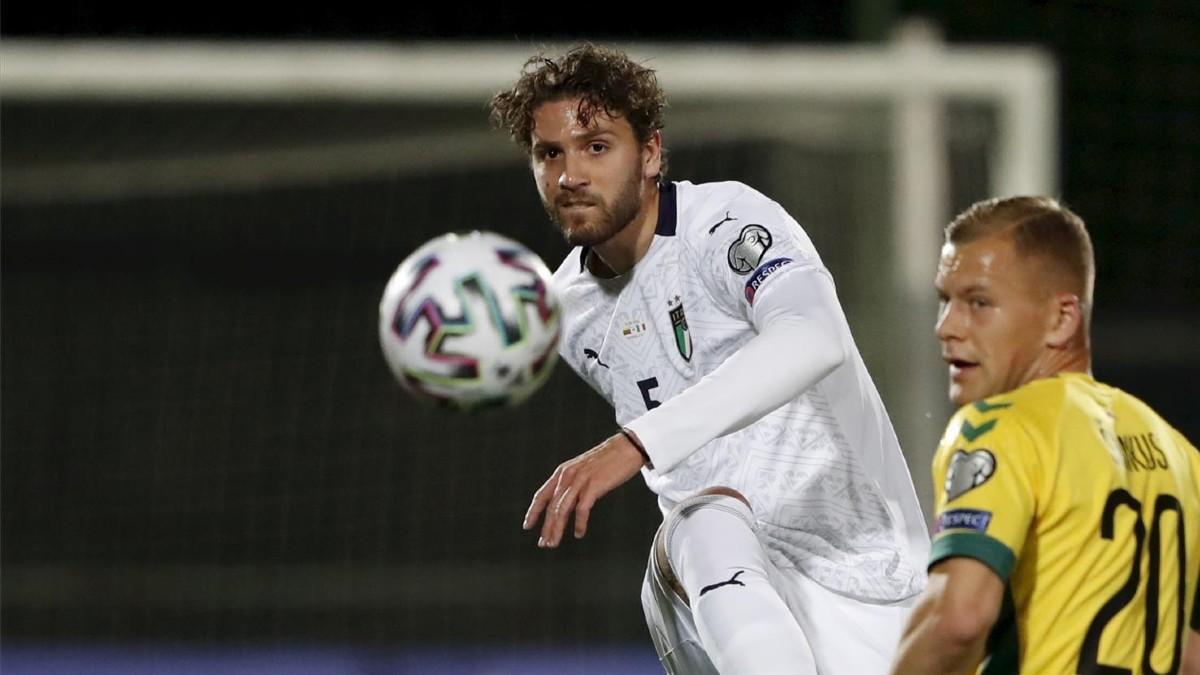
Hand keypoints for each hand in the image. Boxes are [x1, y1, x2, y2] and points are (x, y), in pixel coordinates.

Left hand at [523, 431, 646, 547]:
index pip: (542, 495)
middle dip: (546, 527)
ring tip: (554, 542)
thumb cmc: (607, 460)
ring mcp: (580, 480)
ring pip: (562, 509)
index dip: (533, 512)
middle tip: (543, 543)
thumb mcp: (582, 470)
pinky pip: (582, 508)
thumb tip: (565, 505)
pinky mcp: (594, 485)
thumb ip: (572, 486)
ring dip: (557, 528)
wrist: (627, 448)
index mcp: (563, 472)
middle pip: (551, 506)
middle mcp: (568, 476)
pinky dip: (579, 523)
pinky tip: (579, 533)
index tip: (527, 525)